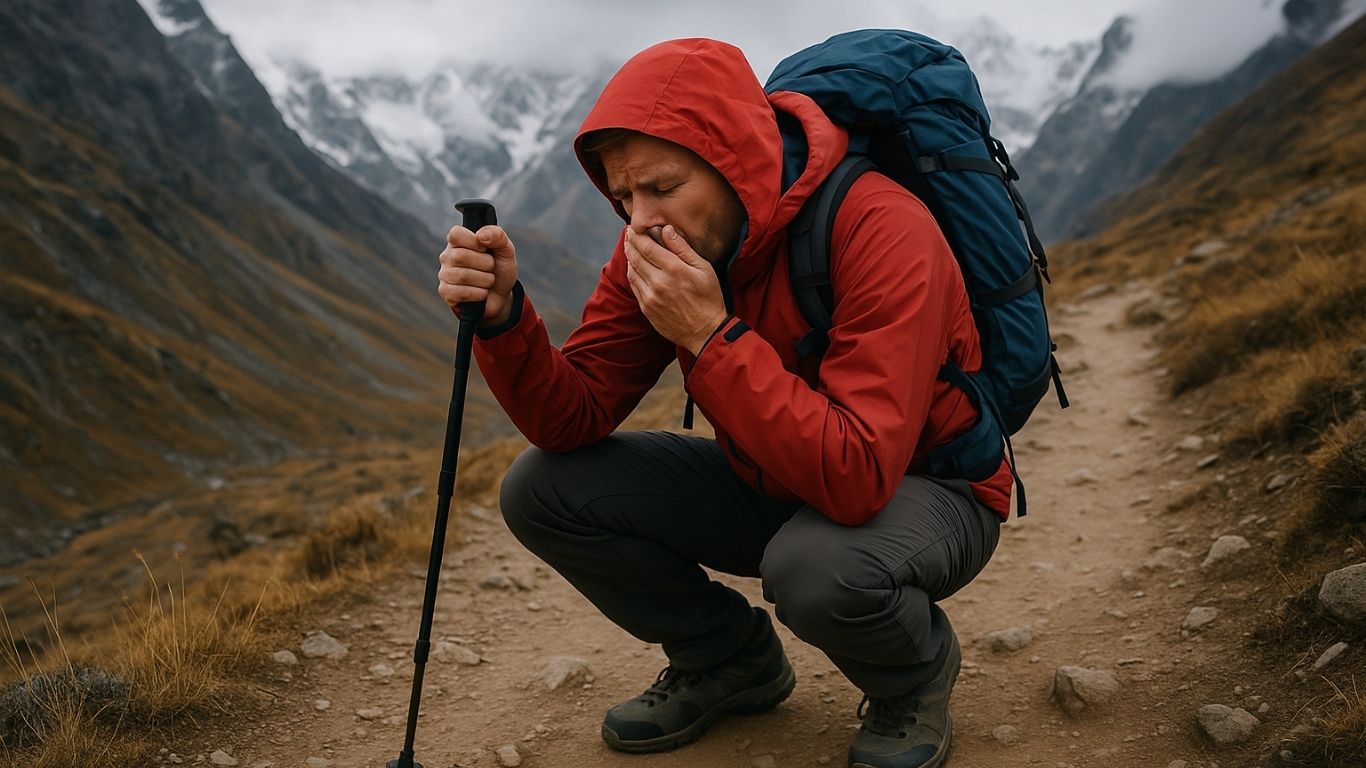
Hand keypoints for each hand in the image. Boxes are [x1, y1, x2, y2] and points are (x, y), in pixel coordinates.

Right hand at [438, 225, 518, 324]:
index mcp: (458, 241)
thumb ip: (498, 236)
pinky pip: (462, 292)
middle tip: (491, 267)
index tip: (485, 249)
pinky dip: (479, 293)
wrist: (501, 295)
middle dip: (485, 264)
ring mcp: (445, 275)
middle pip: (460, 256)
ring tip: (489, 280)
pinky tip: (482, 292)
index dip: (474, 242)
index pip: (455, 234)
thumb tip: (481, 235)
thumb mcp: (506, 250)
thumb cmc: (499, 269)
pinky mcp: (446, 292)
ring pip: (462, 276)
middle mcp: (448, 256)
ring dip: (485, 280)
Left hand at [622, 225, 727, 354]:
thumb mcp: (703, 268)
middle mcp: (659, 282)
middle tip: (627, 233)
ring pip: (632, 271)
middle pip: (636, 257)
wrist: (705, 331)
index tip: (633, 228)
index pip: (647, 247)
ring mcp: (650, 296)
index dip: (637, 235)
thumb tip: (666, 229)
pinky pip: (634, 286)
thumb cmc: (708, 297)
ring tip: (629, 247)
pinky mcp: (646, 308)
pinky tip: (634, 266)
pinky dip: (631, 273)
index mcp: (674, 269)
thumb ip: (683, 248)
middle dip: (630, 243)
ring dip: (629, 257)